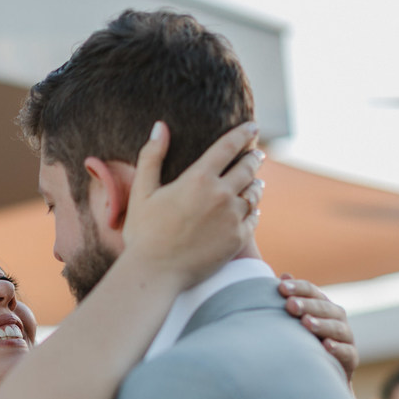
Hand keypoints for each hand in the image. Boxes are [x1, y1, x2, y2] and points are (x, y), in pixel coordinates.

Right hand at [124, 120, 262, 289]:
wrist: (156, 272)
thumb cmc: (144, 233)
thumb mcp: (141, 191)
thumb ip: (151, 156)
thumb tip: (160, 126)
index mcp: (198, 179)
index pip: (228, 147)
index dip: (242, 133)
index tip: (252, 125)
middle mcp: (221, 195)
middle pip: (247, 168)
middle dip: (253, 157)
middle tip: (257, 153)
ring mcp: (232, 218)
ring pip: (253, 193)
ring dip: (256, 183)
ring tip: (256, 181)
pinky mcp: (238, 239)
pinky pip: (254, 218)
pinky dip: (254, 209)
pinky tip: (252, 208)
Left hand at [278, 274, 356, 379]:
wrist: (321, 373)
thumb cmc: (305, 340)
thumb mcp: (296, 320)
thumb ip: (291, 298)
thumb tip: (284, 275)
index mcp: (323, 306)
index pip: (312, 291)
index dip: (298, 288)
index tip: (281, 287)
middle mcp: (337, 318)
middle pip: (324, 308)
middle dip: (307, 305)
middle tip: (290, 305)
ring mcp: (346, 338)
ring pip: (337, 328)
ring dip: (322, 325)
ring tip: (306, 323)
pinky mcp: (351, 359)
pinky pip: (347, 352)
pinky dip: (338, 348)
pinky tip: (326, 346)